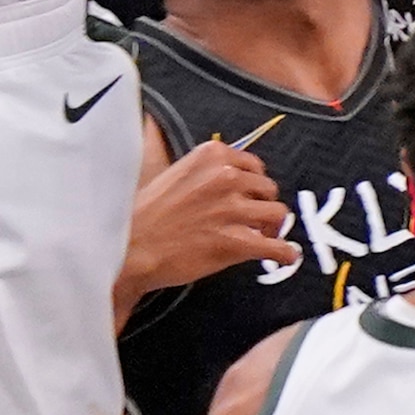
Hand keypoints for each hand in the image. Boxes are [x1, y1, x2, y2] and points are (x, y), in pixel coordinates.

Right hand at [121, 136, 301, 299]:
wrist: (130, 248)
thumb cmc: (144, 215)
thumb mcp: (174, 175)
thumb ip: (205, 173)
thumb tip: (230, 179)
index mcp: (212, 156)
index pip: (254, 166)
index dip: (255, 185)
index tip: (252, 197)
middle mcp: (227, 177)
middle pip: (269, 189)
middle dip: (263, 205)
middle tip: (255, 221)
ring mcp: (233, 209)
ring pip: (277, 214)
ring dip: (274, 228)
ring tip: (266, 237)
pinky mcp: (235, 242)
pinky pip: (276, 247)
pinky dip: (285, 253)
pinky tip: (284, 257)